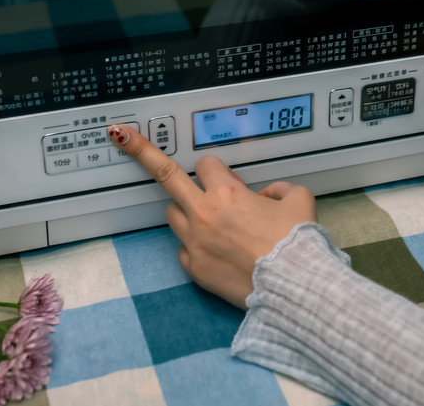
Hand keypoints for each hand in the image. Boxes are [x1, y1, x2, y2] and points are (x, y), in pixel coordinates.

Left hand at [108, 124, 315, 308]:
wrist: (292, 286)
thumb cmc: (296, 241)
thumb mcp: (299, 199)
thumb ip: (278, 188)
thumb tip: (265, 195)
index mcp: (228, 192)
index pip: (206, 163)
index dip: (217, 169)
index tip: (227, 180)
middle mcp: (204, 213)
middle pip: (165, 175)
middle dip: (144, 153)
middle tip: (124, 137)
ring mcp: (194, 241)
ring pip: (173, 213)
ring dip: (188, 210)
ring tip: (213, 223)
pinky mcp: (193, 268)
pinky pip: (184, 248)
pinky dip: (197, 245)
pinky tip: (218, 252)